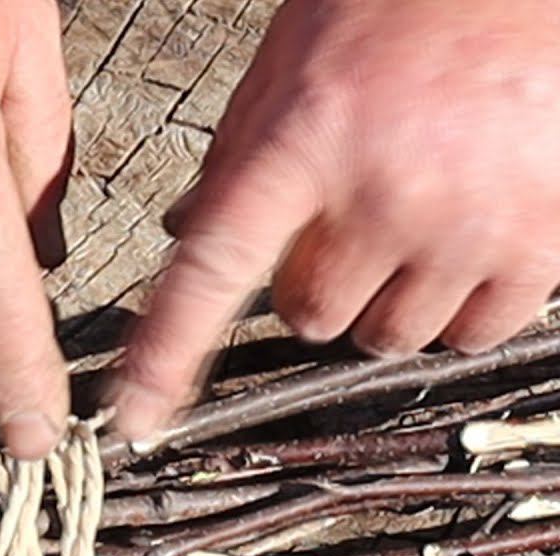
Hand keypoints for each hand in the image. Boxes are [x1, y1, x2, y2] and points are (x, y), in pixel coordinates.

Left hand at [112, 0, 559, 441]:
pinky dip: (461, 308)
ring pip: (390, 336)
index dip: (166, 353)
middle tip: (342, 229)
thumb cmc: (393, 12)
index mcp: (298, 143)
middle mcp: (380, 192)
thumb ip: (237, 162)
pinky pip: (475, 334)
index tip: (136, 416)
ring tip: (409, 224)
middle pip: (310, 317)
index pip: (211, 271)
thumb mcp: (284, 71)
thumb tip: (185, 238)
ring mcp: (465, 223)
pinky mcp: (541, 242)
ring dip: (387, 300)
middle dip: (315, 285)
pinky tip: (462, 242)